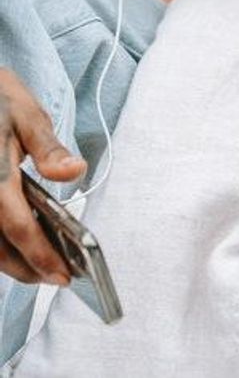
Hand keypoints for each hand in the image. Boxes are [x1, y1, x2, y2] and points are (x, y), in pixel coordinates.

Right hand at [0, 69, 85, 284]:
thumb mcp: (27, 115)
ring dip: (9, 262)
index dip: (41, 255)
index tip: (64, 275)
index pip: (17, 226)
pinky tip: (17, 246)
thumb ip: (48, 150)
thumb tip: (74, 171)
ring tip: (40, 268)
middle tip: (55, 279)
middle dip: (26, 268)